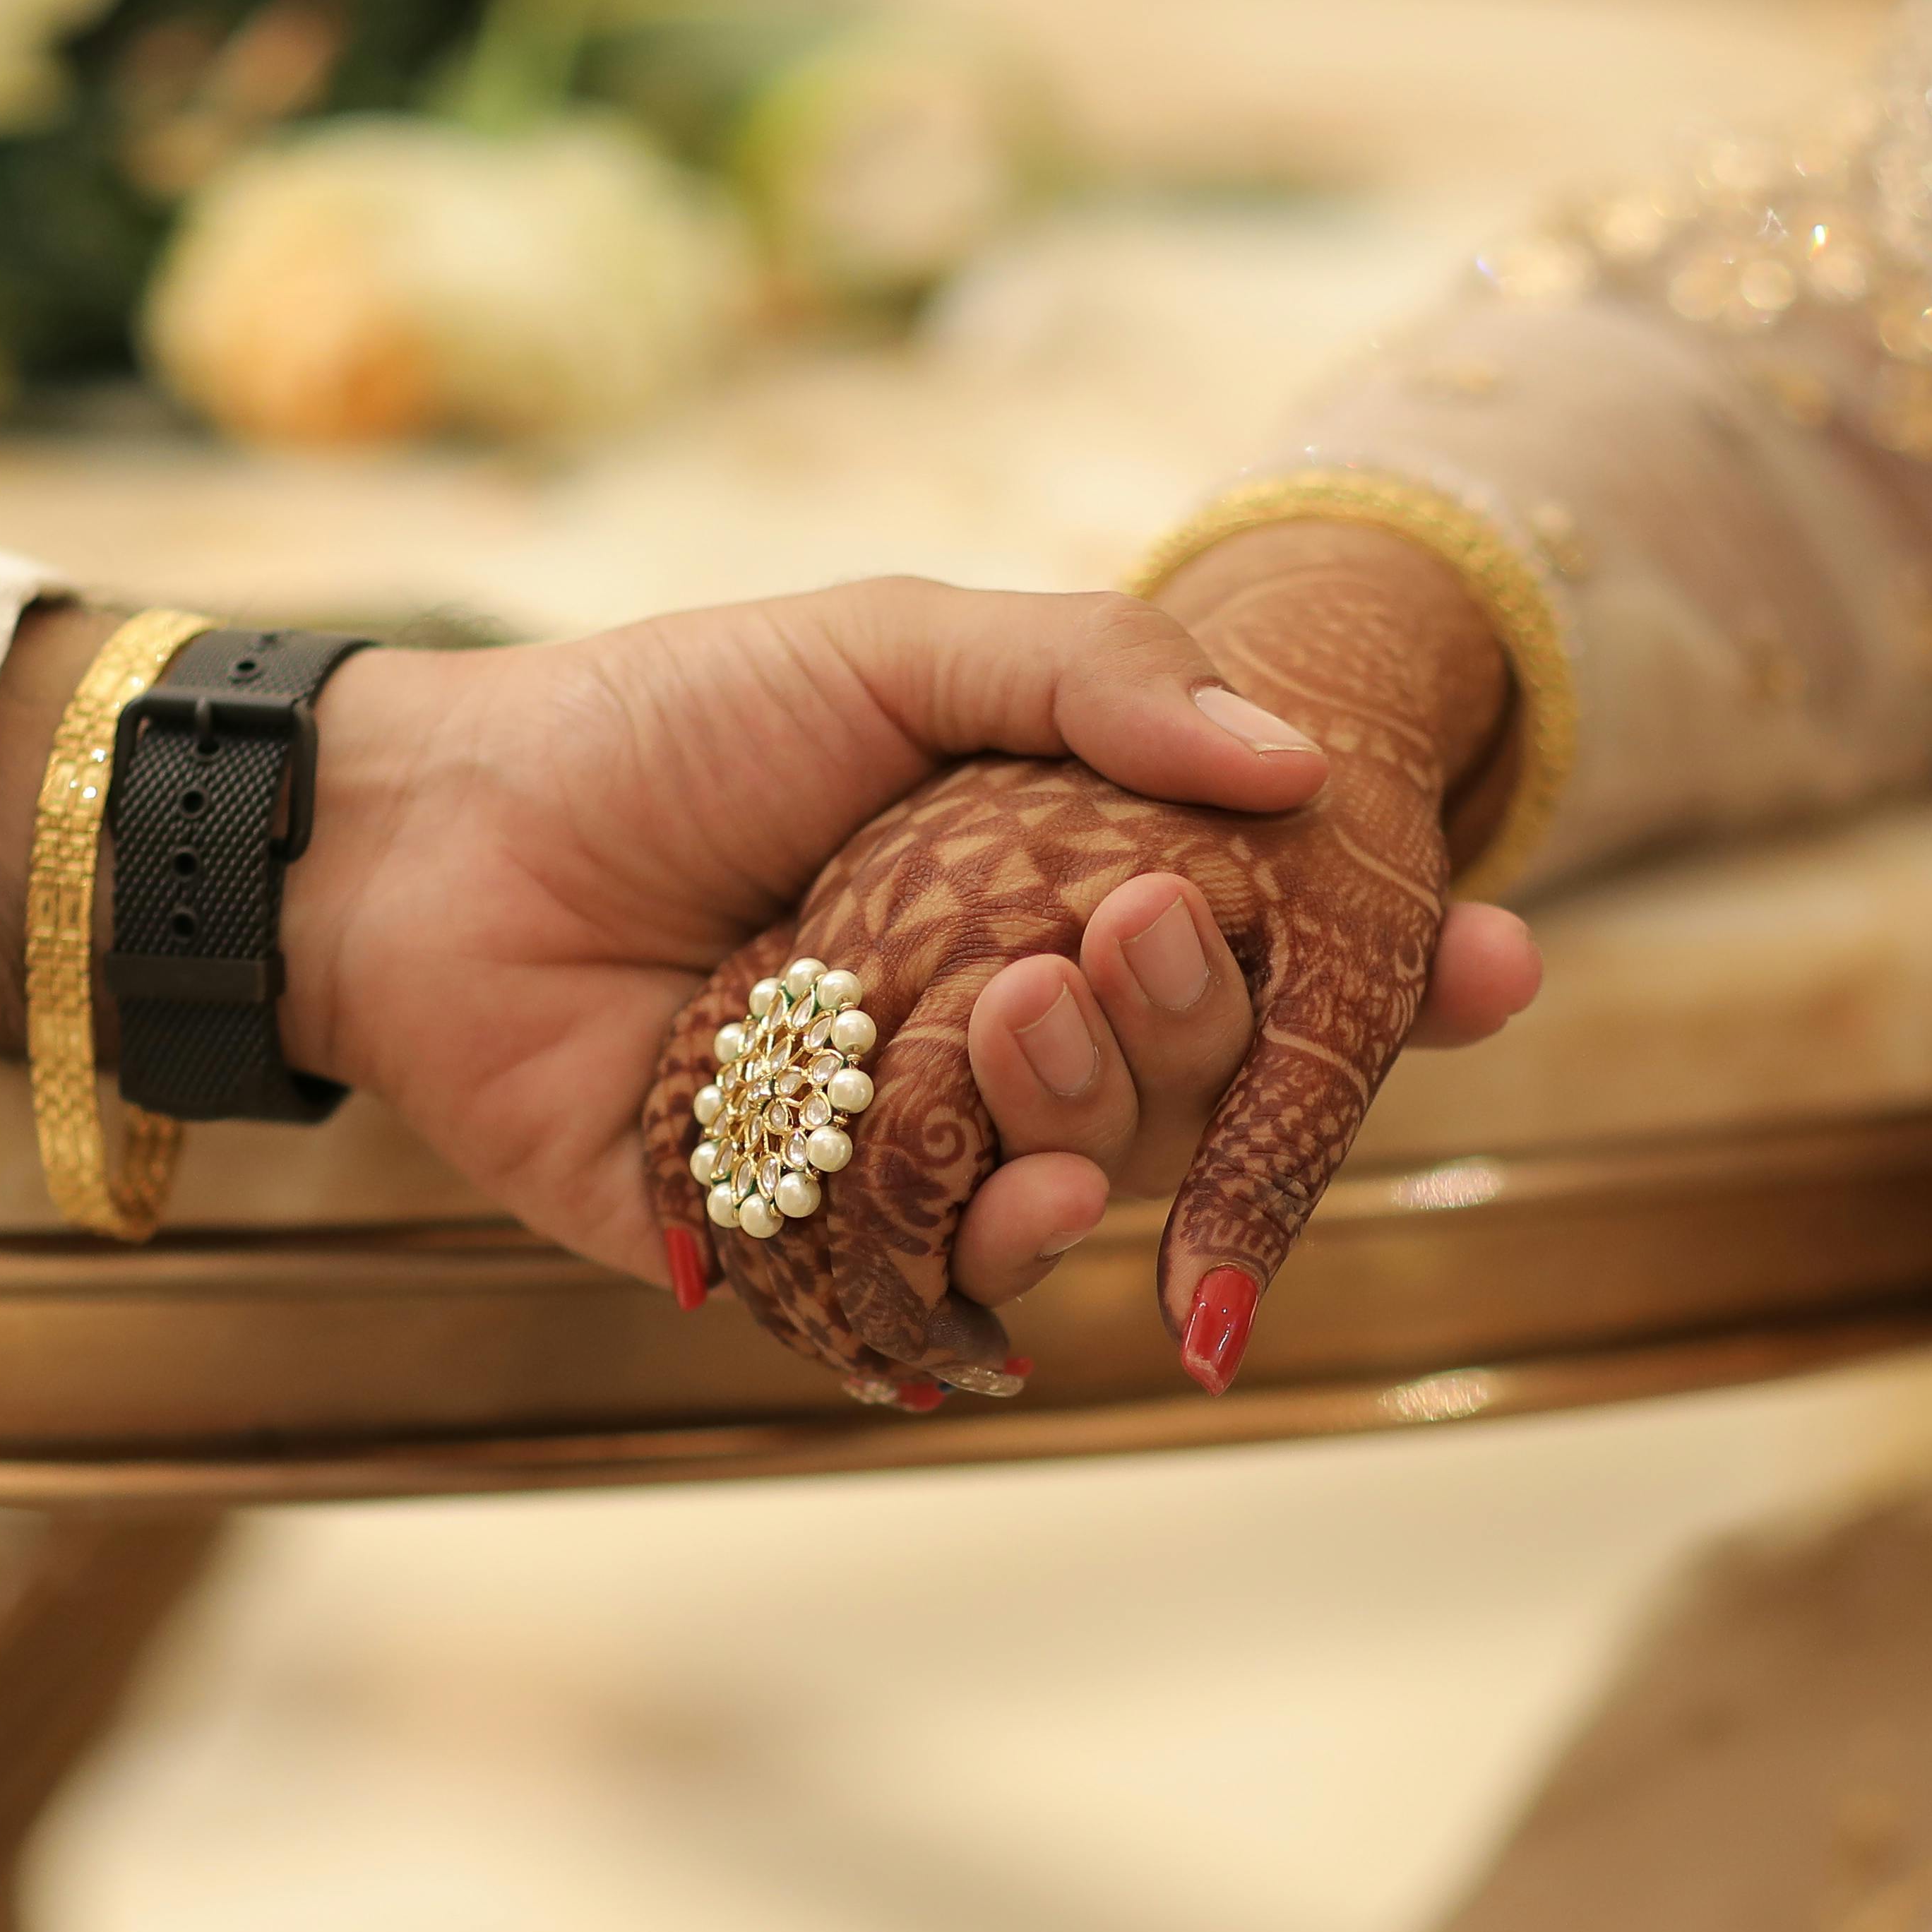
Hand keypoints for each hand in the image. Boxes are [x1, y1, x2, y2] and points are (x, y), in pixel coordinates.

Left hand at [0, 580, 1330, 1269]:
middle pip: (1187, 1076)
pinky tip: (1014, 1206)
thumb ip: (1090, 676)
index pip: (1260, 949)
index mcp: (1046, 887)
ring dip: (1092, 1119)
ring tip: (1022, 1014)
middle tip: (1121, 928)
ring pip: (1085, 1182)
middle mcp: (1002, 1023)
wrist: (437, 847)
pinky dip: (1000, 1254)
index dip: (1391, 968)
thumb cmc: (661, 722)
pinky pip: (953, 1283)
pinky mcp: (812, 1241)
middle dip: (1197, 1019)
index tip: (1494, 957)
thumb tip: (1293, 759)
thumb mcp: (889, 648)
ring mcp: (913, 1139)